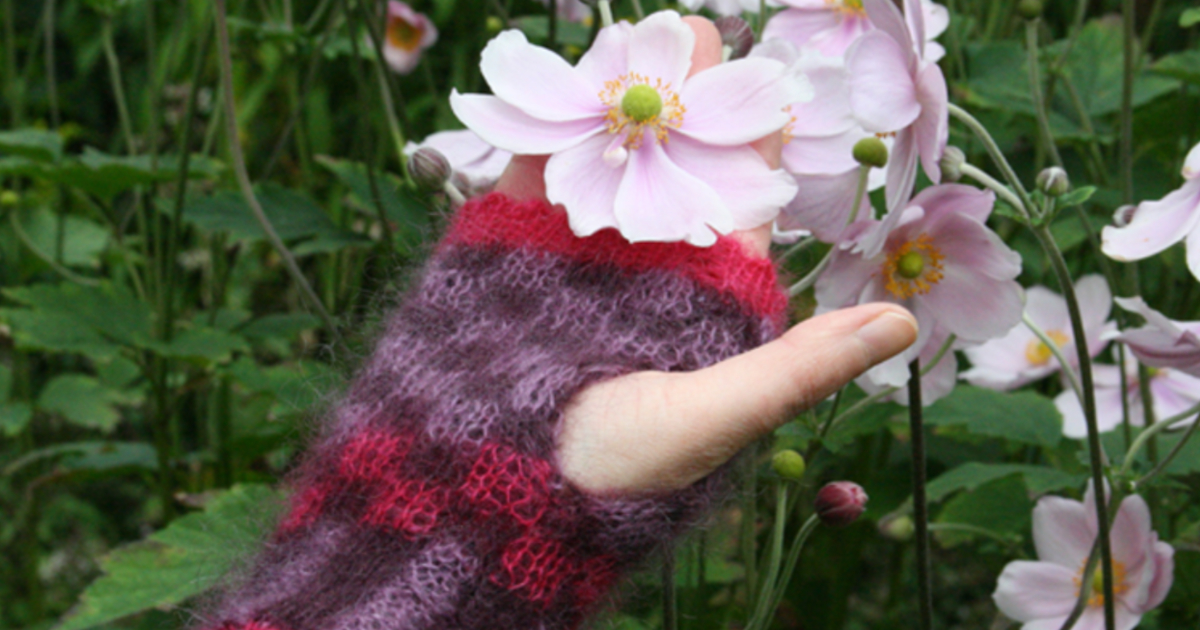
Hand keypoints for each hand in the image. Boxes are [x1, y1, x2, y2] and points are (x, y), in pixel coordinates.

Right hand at [496, 17, 918, 494]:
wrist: (489, 494)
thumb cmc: (611, 472)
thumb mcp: (716, 420)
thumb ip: (799, 367)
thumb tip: (903, 322)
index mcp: (703, 293)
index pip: (739, 199)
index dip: (753, 140)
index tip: (767, 86)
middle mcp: (647, 262)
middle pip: (674, 162)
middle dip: (685, 100)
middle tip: (695, 35)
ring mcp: (577, 247)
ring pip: (608, 153)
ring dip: (620, 100)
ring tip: (638, 44)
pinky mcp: (511, 242)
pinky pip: (538, 168)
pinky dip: (550, 123)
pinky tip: (568, 79)